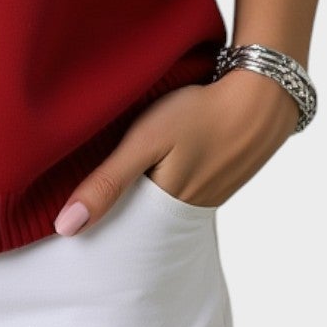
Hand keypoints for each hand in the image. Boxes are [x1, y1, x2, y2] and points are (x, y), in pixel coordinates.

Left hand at [51, 68, 298, 233]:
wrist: (262, 97)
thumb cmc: (199, 113)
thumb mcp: (145, 141)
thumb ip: (107, 181)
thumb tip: (66, 228)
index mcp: (165, 208)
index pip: (119, 230)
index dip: (94, 224)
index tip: (65, 223)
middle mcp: (187, 211)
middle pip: (141, 221)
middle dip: (116, 214)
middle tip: (85, 202)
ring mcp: (207, 196)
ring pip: (161, 206)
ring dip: (140, 198)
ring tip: (114, 185)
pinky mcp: (218, 179)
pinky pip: (182, 191)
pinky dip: (164, 183)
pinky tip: (156, 167)